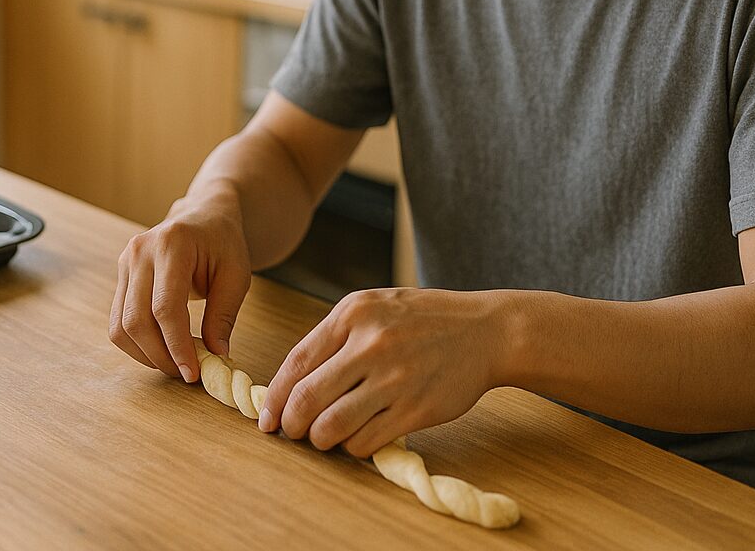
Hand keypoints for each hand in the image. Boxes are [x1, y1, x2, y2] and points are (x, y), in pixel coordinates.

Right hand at [109, 186, 251, 382]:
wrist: (204, 215)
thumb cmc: (223, 243)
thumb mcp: (236, 275)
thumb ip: (224, 315)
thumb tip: (215, 356)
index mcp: (172, 245)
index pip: (165, 307)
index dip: (176, 345)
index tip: (192, 372)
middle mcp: (141, 252)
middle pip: (136, 320)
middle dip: (160, 356)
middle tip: (185, 374)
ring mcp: (125, 262)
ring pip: (120, 325)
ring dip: (145, 354)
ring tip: (174, 363)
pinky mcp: (120, 274)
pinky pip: (118, 320)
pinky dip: (137, 343)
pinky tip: (161, 348)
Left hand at [255, 287, 509, 458]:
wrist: (487, 331)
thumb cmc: (423, 319)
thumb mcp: (374, 307)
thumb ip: (334, 336)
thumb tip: (291, 382)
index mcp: (354, 314)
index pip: (296, 362)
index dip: (275, 396)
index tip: (267, 418)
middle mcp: (371, 344)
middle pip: (307, 399)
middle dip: (291, 424)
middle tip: (292, 432)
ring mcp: (395, 378)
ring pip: (332, 427)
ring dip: (320, 440)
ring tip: (325, 437)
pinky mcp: (417, 409)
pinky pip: (366, 442)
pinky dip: (354, 447)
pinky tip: (360, 437)